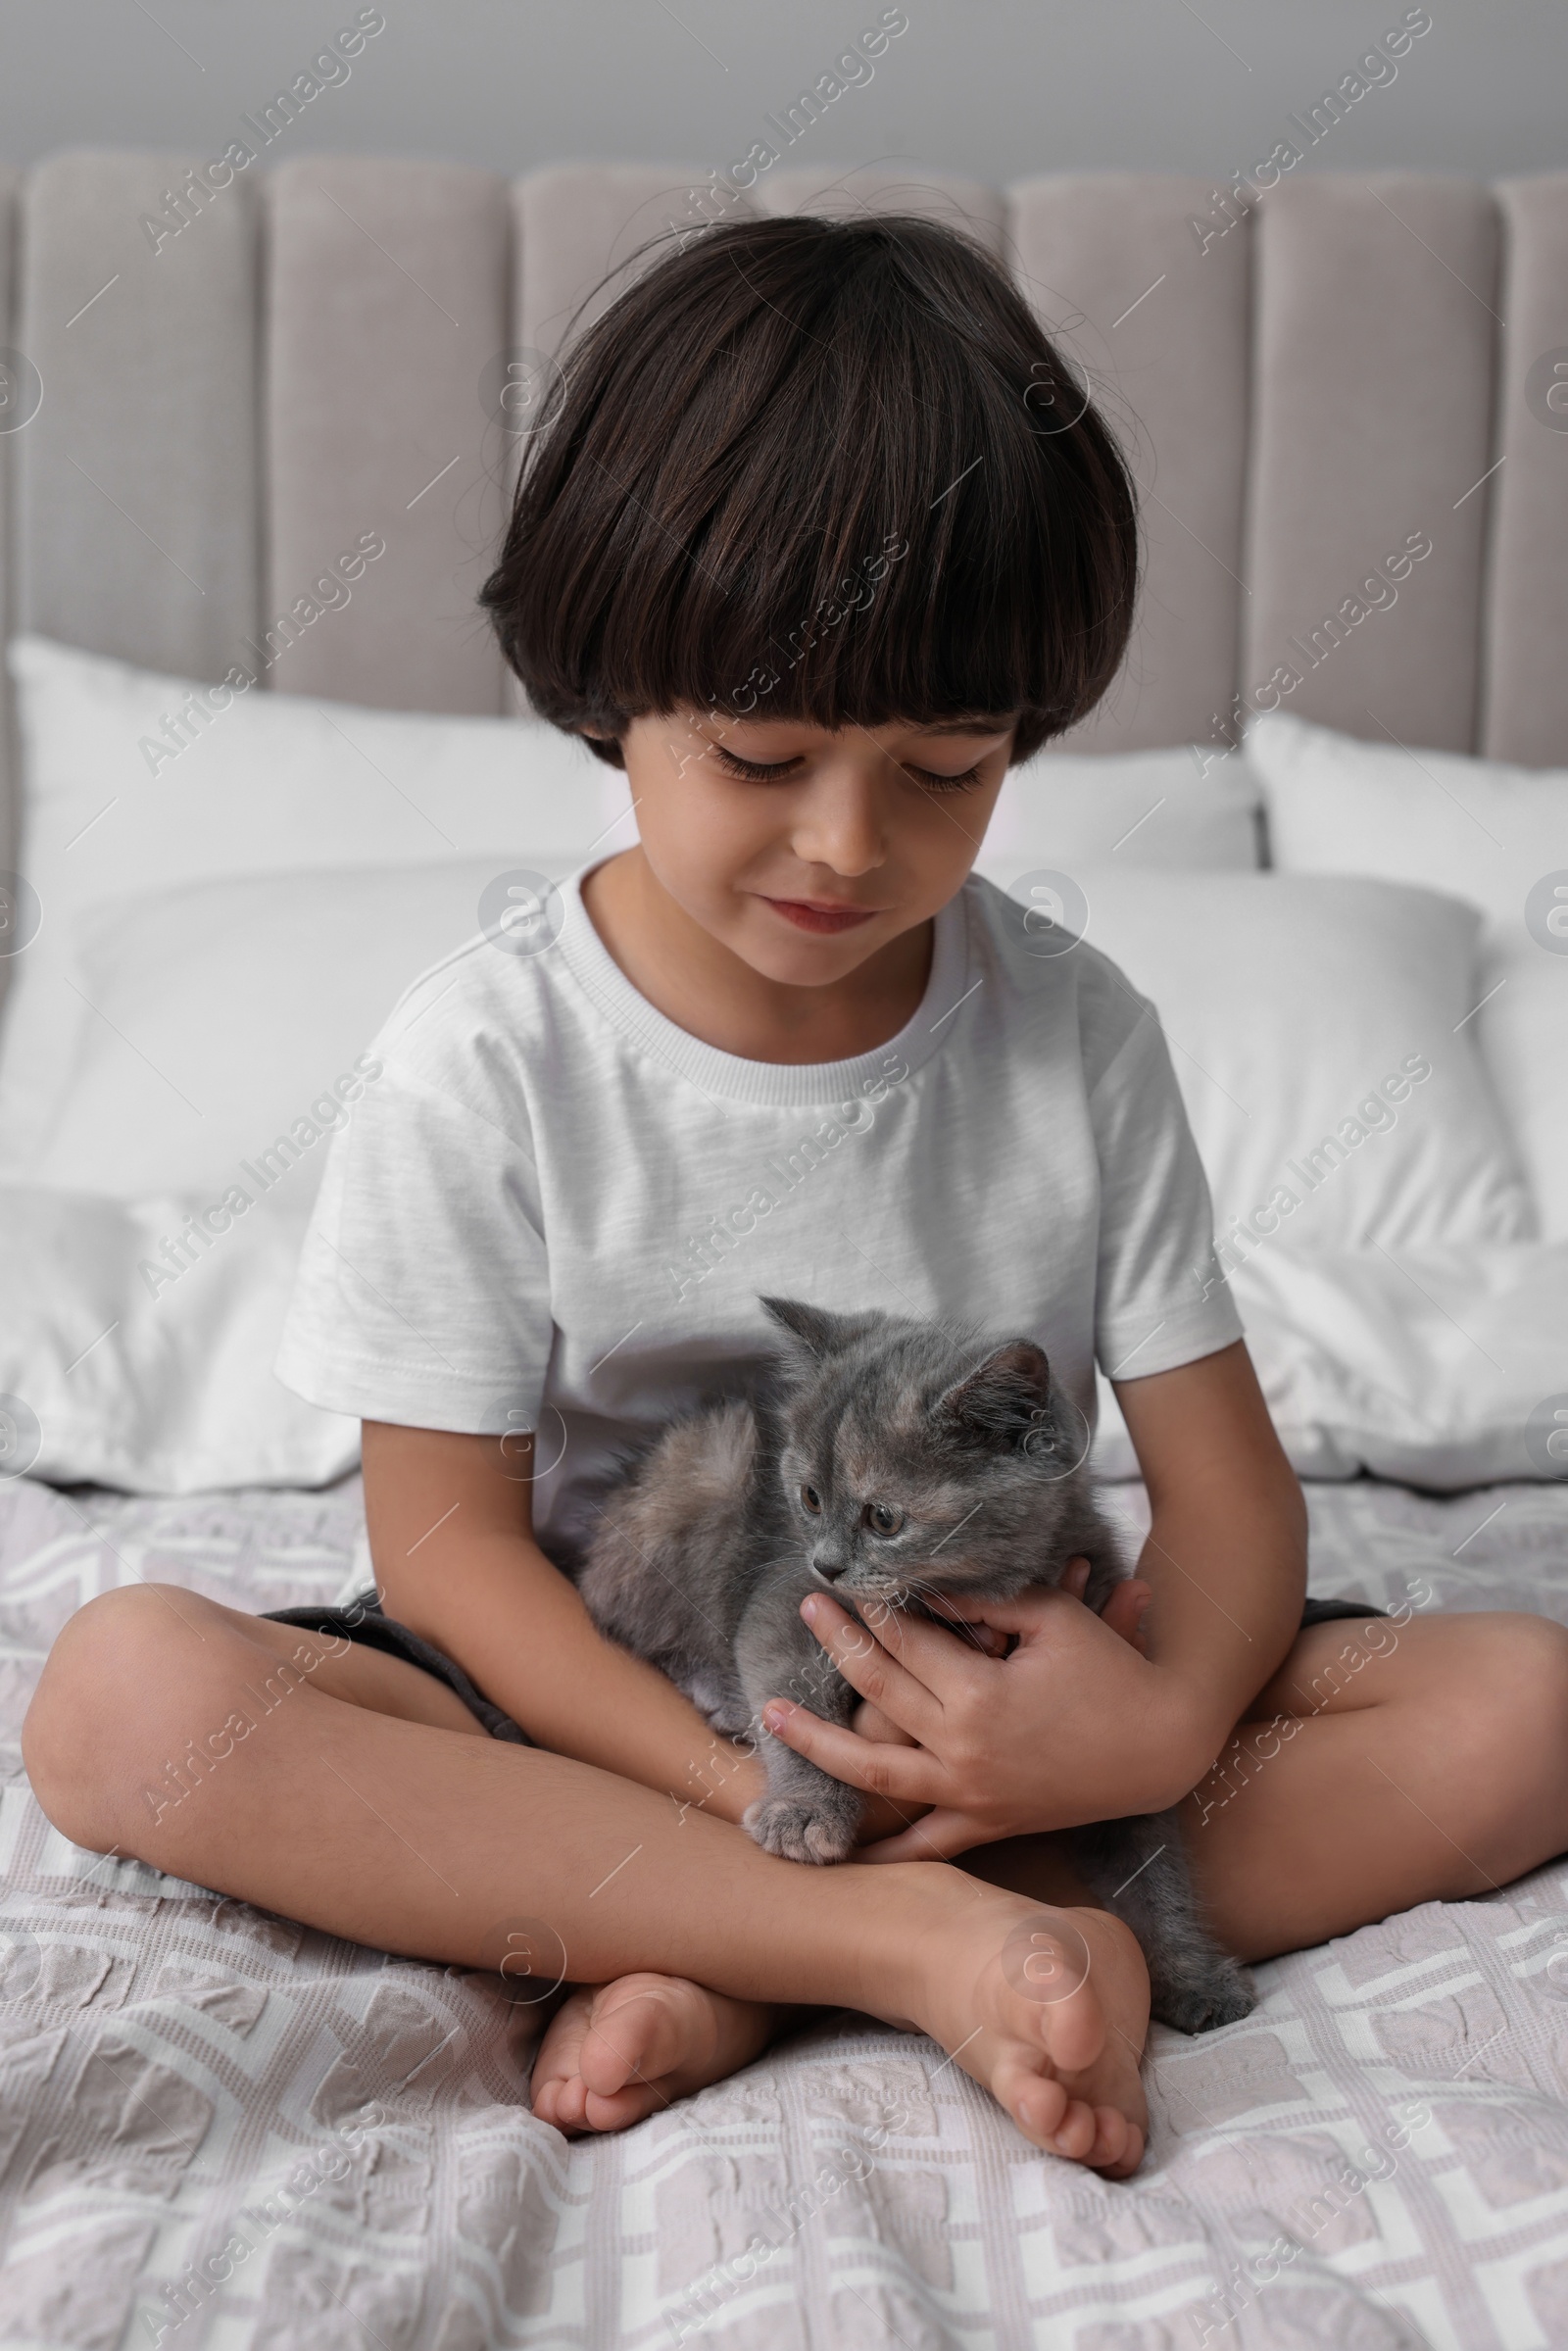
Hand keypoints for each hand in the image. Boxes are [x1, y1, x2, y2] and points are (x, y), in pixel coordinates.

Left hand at [761, 1570, 1190, 1862]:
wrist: (1163, 1747)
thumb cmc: (1112, 1672)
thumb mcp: (1053, 1618)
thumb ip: (983, 1599)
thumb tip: (922, 1585)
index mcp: (979, 1694)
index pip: (907, 1639)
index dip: (876, 1606)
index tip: (849, 1579)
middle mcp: (963, 1749)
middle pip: (879, 1689)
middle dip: (839, 1643)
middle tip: (808, 1608)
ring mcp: (970, 1793)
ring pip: (873, 1773)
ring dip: (818, 1742)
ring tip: (771, 1715)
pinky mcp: (987, 1823)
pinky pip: (924, 1846)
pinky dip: (881, 1851)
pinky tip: (837, 1851)